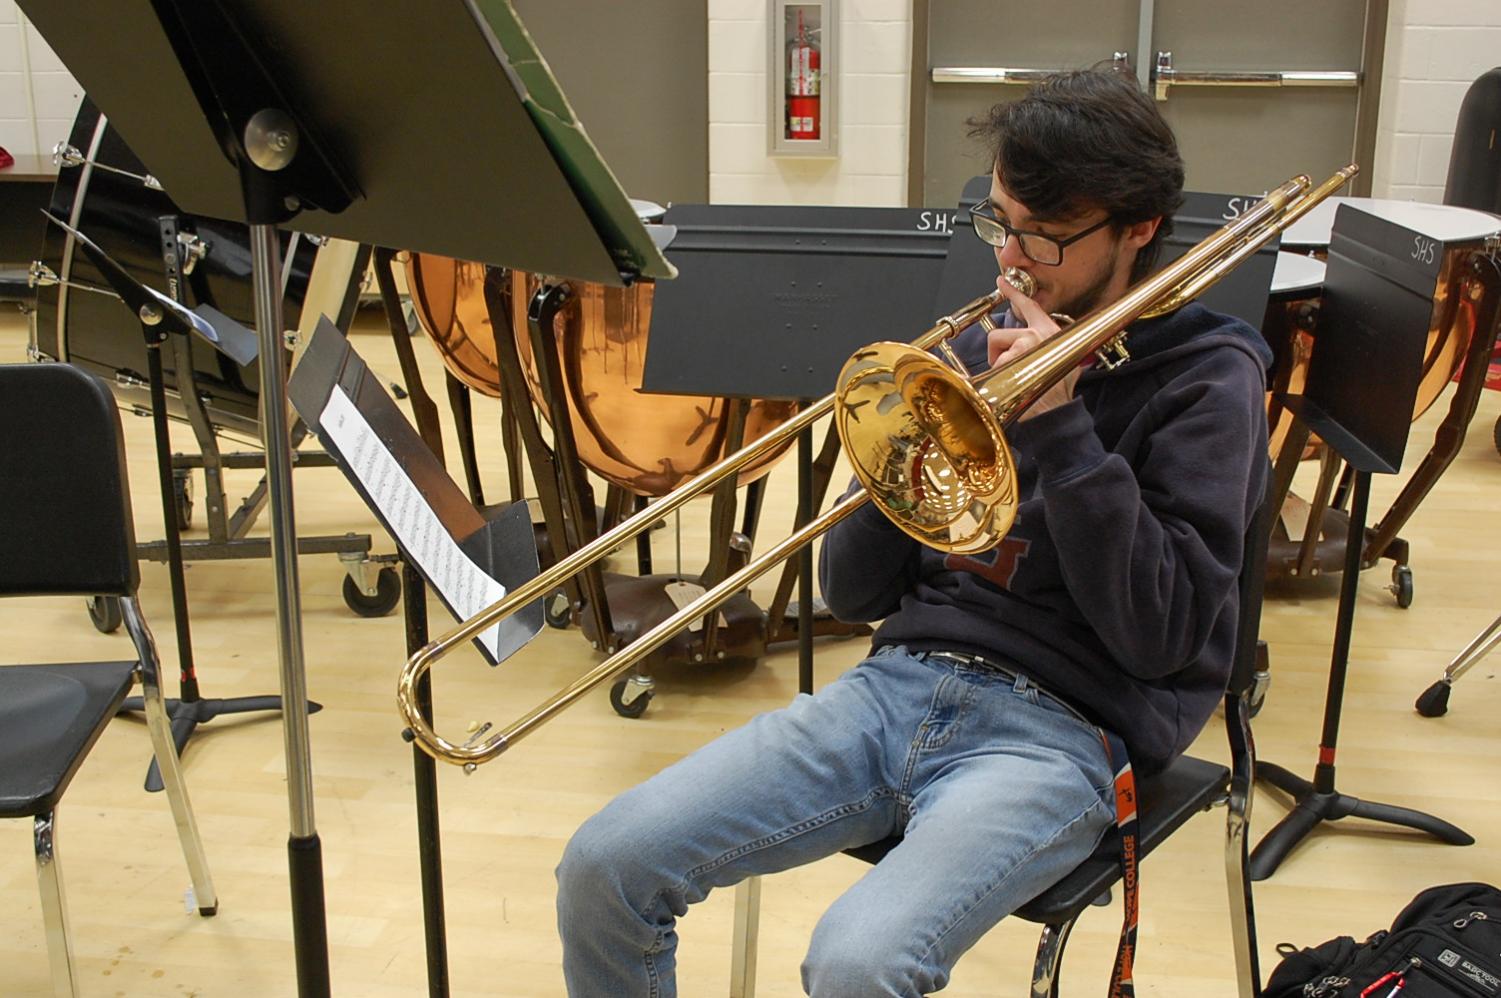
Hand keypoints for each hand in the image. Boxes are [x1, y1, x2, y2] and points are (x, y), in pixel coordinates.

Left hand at [987, 278, 1078, 419]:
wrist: (1057, 410)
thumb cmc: (1056, 393)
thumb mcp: (1057, 365)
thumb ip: (1044, 352)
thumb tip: (1025, 354)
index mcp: (1050, 332)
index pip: (1029, 306)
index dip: (1013, 293)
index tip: (1001, 281)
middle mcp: (1040, 331)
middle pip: (998, 334)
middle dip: (995, 356)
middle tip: (1010, 372)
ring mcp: (1029, 340)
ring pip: (994, 345)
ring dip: (997, 365)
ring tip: (1015, 379)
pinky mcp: (1019, 350)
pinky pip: (995, 360)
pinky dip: (997, 375)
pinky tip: (1013, 384)